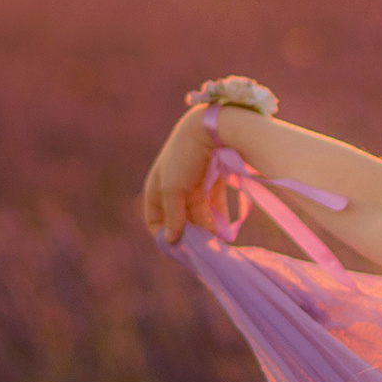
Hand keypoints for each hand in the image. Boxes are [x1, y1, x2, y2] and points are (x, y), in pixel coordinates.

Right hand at [142, 107, 217, 243]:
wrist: (210, 128)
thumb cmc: (184, 157)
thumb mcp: (173, 189)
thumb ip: (173, 216)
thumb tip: (170, 241)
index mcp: (156, 189)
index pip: (155, 221)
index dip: (164, 236)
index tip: (179, 251)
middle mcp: (173, 189)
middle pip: (180, 221)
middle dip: (190, 237)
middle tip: (202, 252)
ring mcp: (193, 186)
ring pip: (198, 216)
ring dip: (205, 231)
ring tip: (216, 246)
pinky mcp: (212, 183)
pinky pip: (214, 207)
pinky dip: (218, 220)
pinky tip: (226, 234)